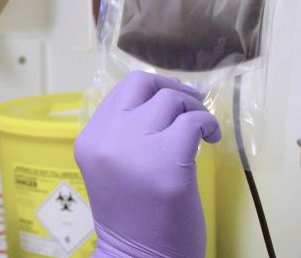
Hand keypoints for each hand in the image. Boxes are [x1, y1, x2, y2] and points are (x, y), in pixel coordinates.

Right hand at [75, 71, 221, 257]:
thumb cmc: (132, 218)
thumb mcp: (113, 167)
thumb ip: (124, 134)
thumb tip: (163, 98)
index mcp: (90, 140)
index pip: (121, 91)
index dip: (151, 89)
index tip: (172, 101)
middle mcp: (107, 139)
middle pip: (142, 83)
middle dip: (171, 87)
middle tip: (189, 105)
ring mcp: (135, 150)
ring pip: (171, 100)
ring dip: (193, 110)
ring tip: (201, 131)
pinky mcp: (167, 164)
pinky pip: (194, 122)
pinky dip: (208, 124)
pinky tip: (210, 140)